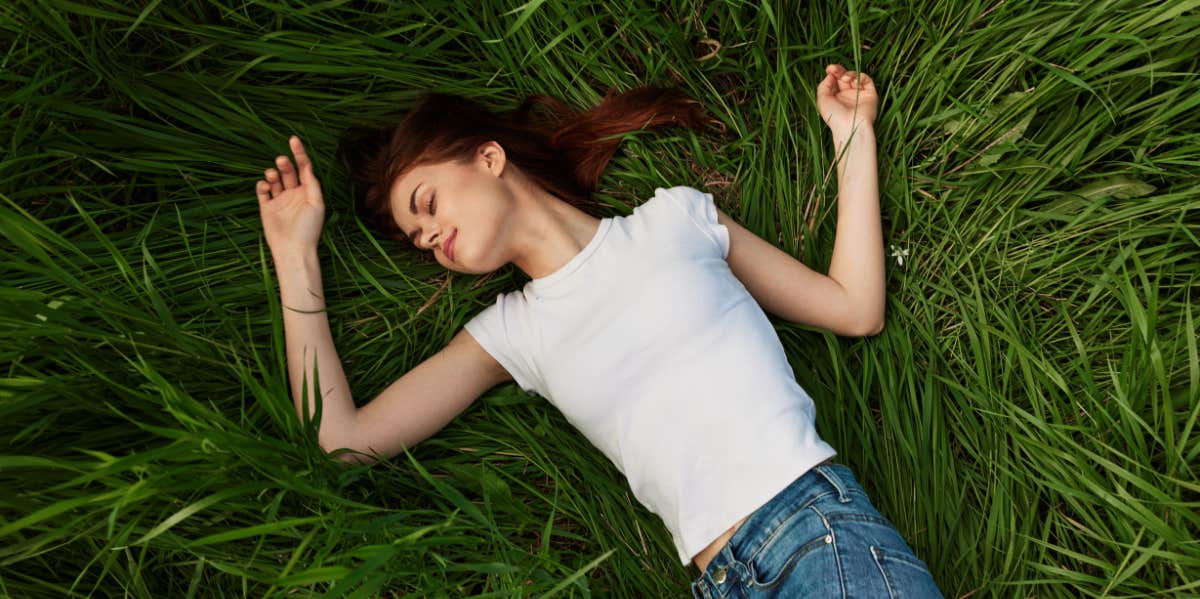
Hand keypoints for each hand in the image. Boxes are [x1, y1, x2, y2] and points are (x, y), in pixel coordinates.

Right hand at [256, 135, 324, 259]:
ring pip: (274, 179)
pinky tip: (265, 186)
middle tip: (281, 161)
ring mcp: (280, 201)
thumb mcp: (317, 204)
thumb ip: (312, 183)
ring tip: (272, 176)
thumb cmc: (309, 228)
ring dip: (273, 173)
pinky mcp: (267, 208)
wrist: (293, 249)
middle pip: (288, 171)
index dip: (299, 153)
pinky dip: (262, 185)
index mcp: (308, 191)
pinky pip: (262, 191)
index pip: (304, 167)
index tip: (293, 139)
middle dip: (284, 164)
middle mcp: (294, 194)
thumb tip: (307, 165)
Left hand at [816, 64, 878, 136]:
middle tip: (834, 68)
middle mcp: (848, 95)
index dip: (833, 73)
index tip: (829, 69)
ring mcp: (859, 94)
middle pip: (844, 77)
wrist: (850, 126)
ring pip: (855, 77)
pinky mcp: (870, 94)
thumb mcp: (822, 100)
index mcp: (836, 98)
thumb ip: (823, 85)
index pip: (835, 81)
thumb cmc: (834, 116)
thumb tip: (830, 75)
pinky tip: (853, 81)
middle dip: (839, 70)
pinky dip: (860, 76)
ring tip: (844, 78)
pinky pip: (866, 80)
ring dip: (848, 74)